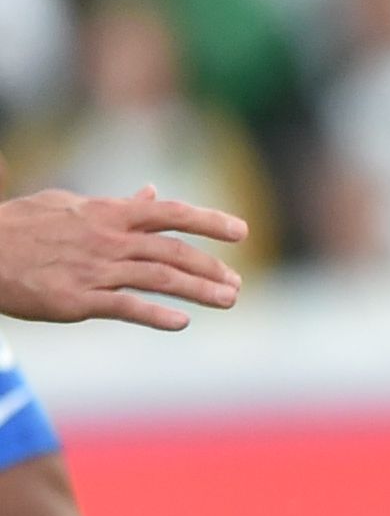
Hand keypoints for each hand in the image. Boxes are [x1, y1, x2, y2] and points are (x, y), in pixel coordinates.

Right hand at [0, 181, 246, 330]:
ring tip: (228, 300)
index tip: (241, 230)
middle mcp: (107, 240)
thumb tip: (152, 193)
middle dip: (211, 267)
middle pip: (173, 250)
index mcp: (106, 214)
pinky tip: (181, 322)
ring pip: (159, 278)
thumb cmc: (21, 227)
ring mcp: (93, 270)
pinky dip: (156, 315)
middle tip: (237, 282)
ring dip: (198, 291)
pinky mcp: (77, 299)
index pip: (169, 213)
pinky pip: (125, 307)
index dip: (208, 221)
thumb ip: (116, 203)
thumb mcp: (69, 205)